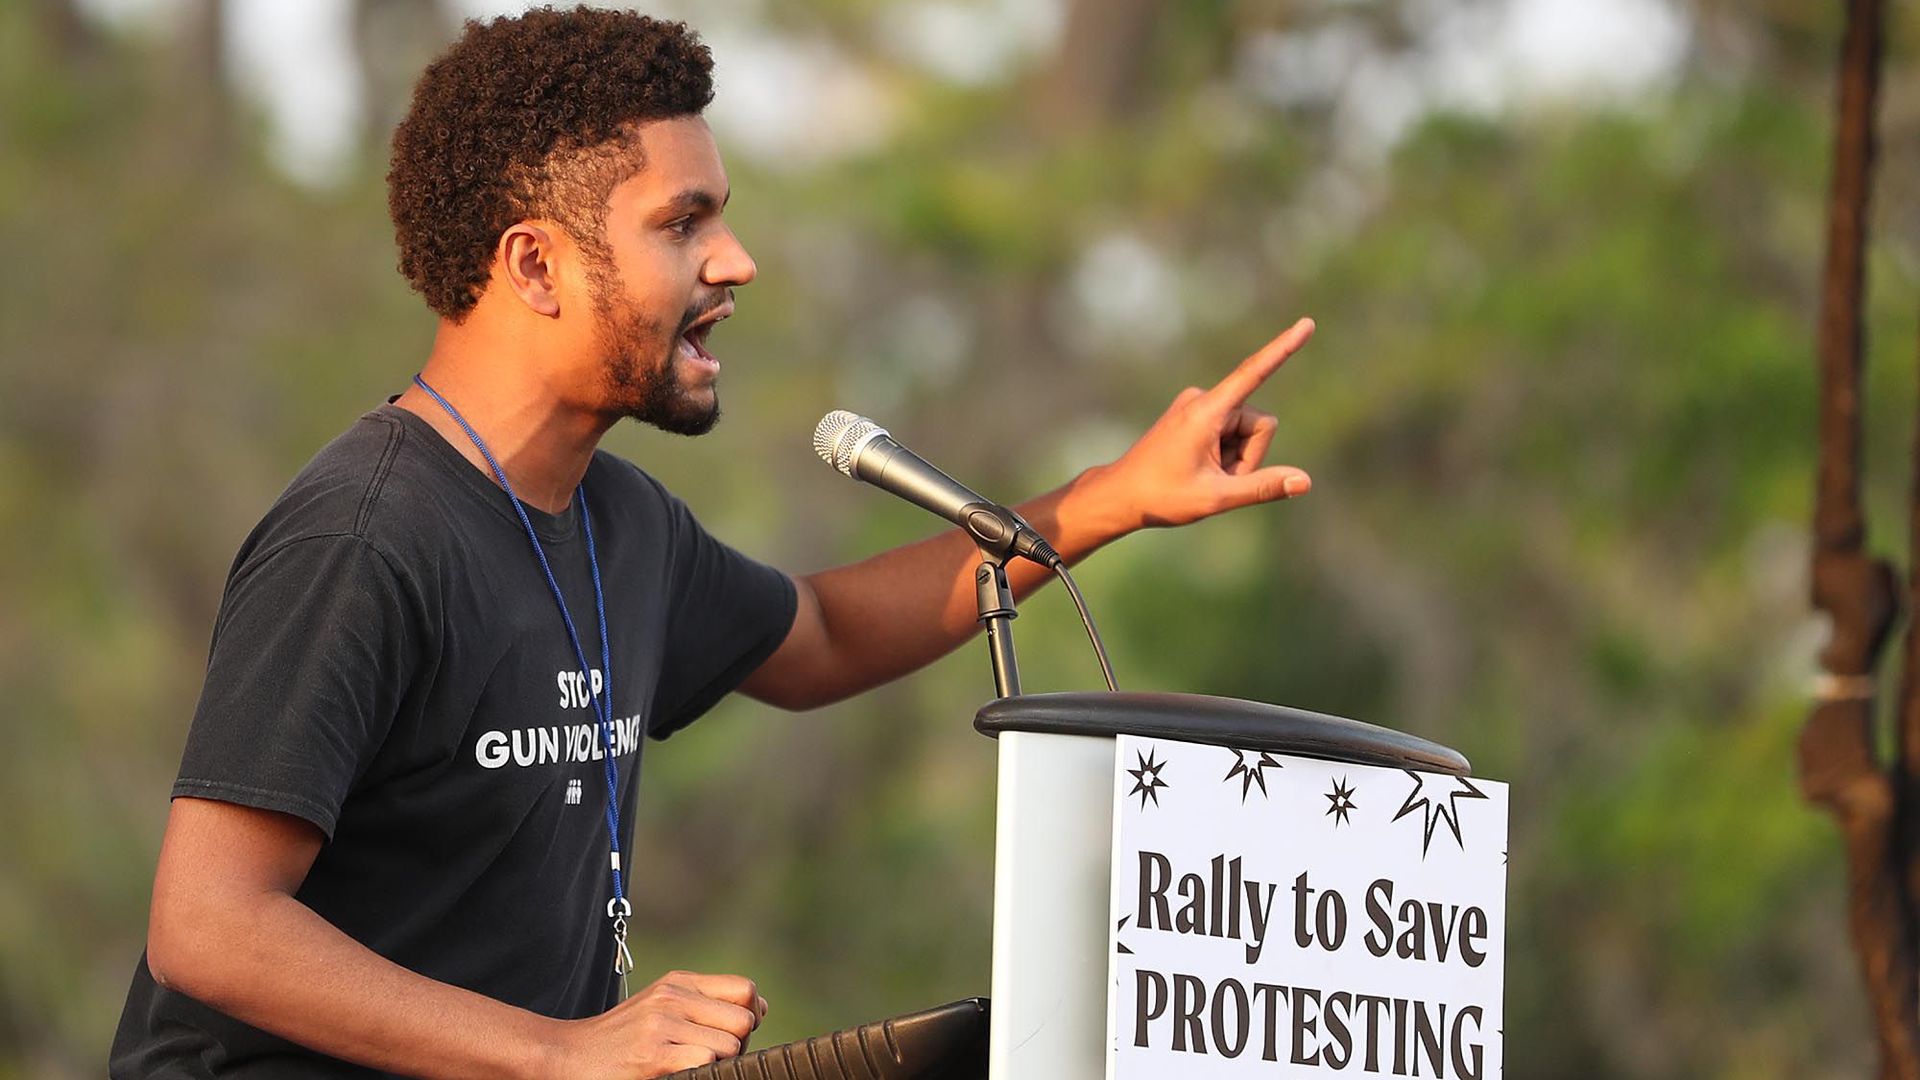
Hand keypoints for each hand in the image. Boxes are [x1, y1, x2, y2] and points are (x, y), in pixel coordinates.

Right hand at [545, 969, 767, 1078]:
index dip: (750, 1016)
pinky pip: (705, 1062)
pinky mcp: (654, 1055)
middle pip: (745, 1020)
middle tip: (711, 1059)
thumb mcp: (661, 1006)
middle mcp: (673, 997)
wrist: (566, 1055)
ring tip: (689, 1069)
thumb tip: (759, 1009)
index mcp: (679, 982)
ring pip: (730, 1047)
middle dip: (739, 1046)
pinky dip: (701, 1074)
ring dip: (719, 1066)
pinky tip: (677, 1075)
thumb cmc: (620, 1039)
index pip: (745, 990)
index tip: (733, 1035)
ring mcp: (662, 1024)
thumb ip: (706, 1004)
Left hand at [1095, 318, 1315, 530]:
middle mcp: (1204, 399)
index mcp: (1207, 411)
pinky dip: (1226, 455)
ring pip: (1247, 432)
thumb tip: (1305, 481)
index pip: (1253, 373)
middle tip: (1215, 479)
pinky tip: (1200, 468)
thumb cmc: (1162, 497)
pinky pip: (1232, 432)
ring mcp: (1200, 405)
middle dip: (1248, 457)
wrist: (1121, 495)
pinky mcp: (1198, 414)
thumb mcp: (1216, 497)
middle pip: (1259, 426)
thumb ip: (1263, 487)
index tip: (1306, 324)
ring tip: (1203, 475)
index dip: (1282, 349)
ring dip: (1236, 459)